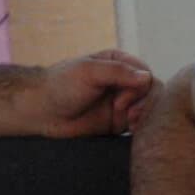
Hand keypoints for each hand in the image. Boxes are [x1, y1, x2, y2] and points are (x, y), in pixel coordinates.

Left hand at [39, 49, 156, 136]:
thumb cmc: (61, 85)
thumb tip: (147, 77)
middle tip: (131, 116)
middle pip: (152, 90)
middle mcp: (122, 81)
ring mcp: (122, 102)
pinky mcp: (118, 122)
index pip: (145, 72)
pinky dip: (141, 127)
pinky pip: (139, 124)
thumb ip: (118, 72)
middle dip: (146, 103)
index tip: (122, 98)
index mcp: (117, 63)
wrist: (42, 111)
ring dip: (145, 116)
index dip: (142, 86)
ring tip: (131, 124)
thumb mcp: (89, 71)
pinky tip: (132, 131)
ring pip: (149, 107)